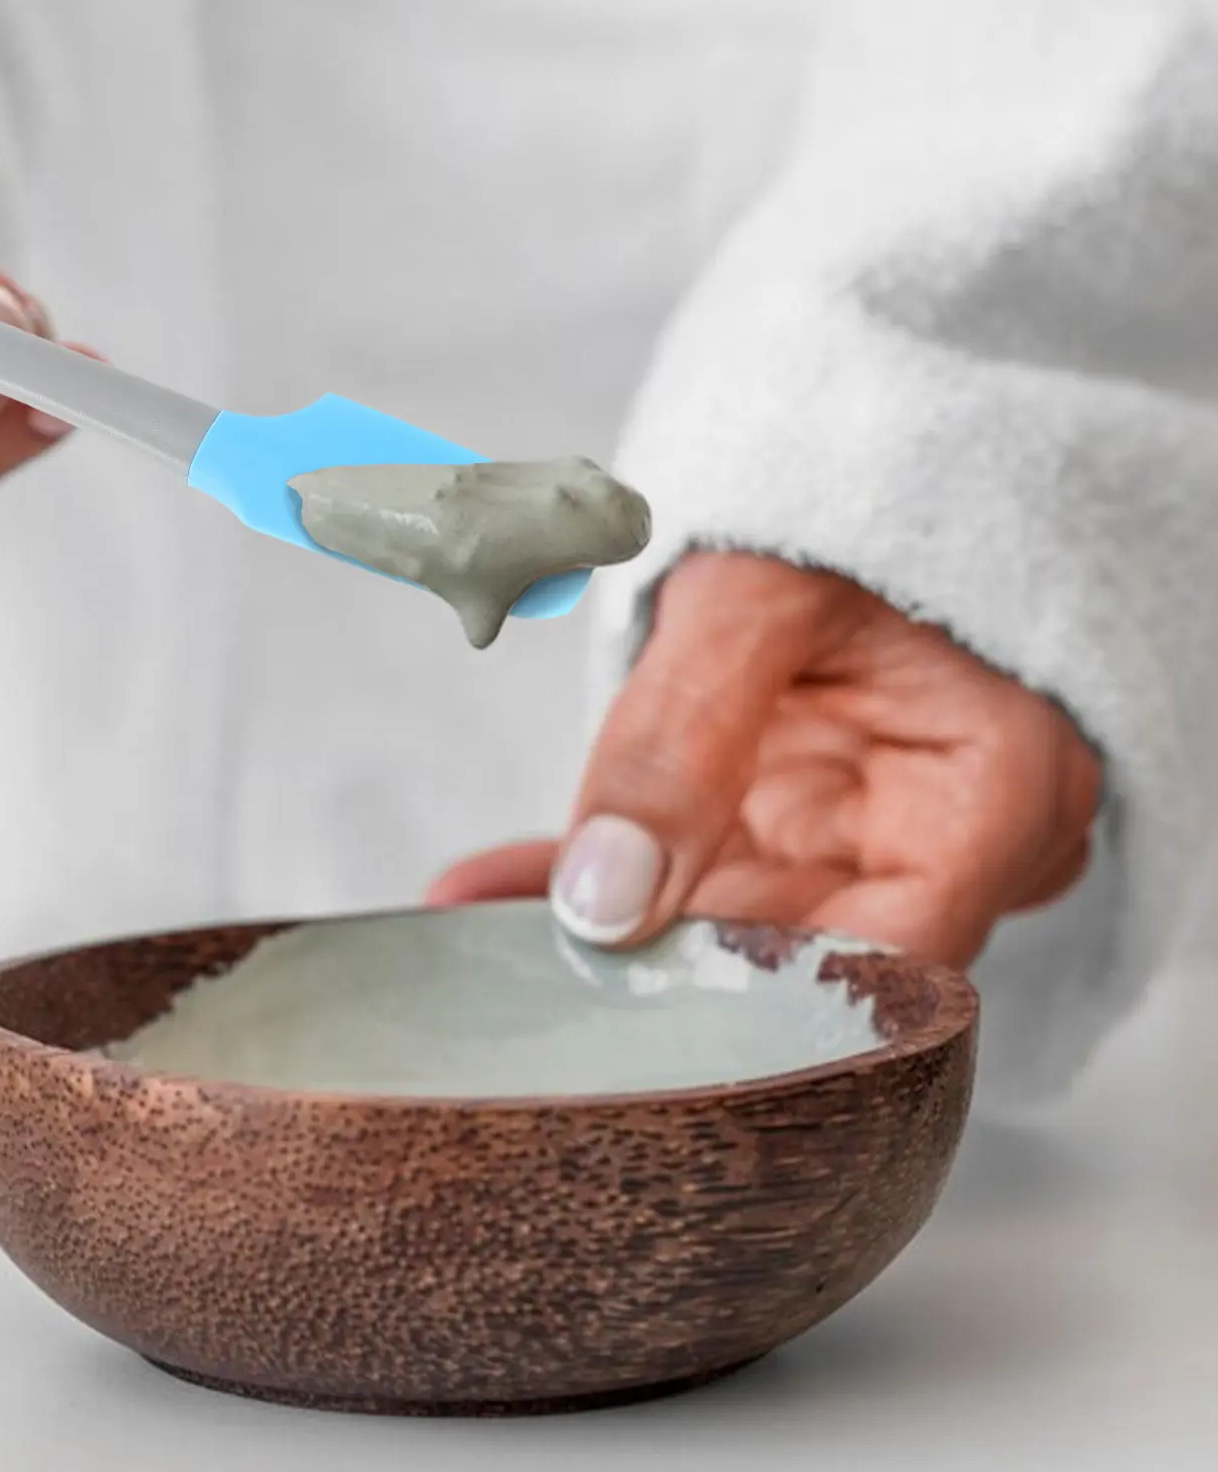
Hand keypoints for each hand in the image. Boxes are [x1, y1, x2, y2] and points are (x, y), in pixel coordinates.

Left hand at [431, 553, 1101, 968]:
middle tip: (516, 990)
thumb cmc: (850, 490)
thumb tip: (602, 905)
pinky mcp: (799, 820)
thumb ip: (679, 746)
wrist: (855, 451)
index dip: (751, 1011)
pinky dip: (598, 878)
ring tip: (472, 937)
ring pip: (726, 925)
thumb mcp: (754, 599)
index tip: (620, 1020)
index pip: (881, 975)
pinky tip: (490, 892)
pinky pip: (694, 873)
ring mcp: (868, 837)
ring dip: (602, 927)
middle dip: (650, 978)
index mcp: (999, 797)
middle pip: (796, 964)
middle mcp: (949, 843)